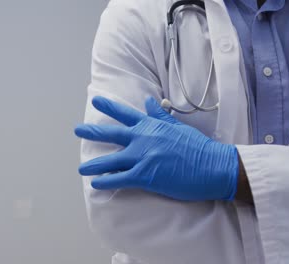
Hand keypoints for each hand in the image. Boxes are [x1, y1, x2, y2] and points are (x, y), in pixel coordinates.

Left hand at [75, 96, 238, 200]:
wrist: (211, 166)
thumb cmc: (197, 147)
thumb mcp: (177, 126)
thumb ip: (160, 115)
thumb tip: (149, 101)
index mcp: (150, 126)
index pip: (125, 114)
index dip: (109, 107)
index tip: (96, 101)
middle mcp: (142, 139)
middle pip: (111, 134)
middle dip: (92, 132)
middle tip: (77, 130)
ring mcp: (141, 157)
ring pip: (110, 160)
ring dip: (94, 165)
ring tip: (82, 168)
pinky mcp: (144, 175)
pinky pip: (119, 179)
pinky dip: (106, 182)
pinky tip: (96, 184)